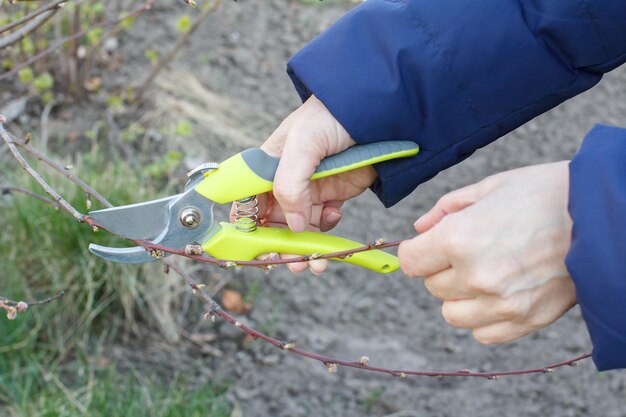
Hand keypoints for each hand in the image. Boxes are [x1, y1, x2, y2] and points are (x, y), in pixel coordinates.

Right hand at [230, 95, 376, 272]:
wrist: (376, 112)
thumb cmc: (331, 115)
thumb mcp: (303, 143)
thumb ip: (290, 184)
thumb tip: (294, 226)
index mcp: (266, 167)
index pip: (247, 202)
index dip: (248, 228)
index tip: (256, 248)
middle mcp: (284, 181)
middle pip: (272, 224)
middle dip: (279, 247)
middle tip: (291, 262)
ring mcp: (309, 190)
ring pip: (298, 229)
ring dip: (304, 248)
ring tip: (314, 262)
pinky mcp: (332, 196)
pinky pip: (322, 223)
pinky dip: (326, 231)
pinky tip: (334, 216)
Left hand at [399, 162, 576, 343]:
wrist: (604, 216)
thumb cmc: (547, 193)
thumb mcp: (490, 186)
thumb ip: (446, 208)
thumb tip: (419, 228)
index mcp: (459, 239)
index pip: (410, 261)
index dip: (416, 250)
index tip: (427, 245)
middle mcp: (476, 276)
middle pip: (431, 285)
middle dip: (440, 268)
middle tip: (467, 250)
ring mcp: (502, 303)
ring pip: (452, 313)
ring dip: (459, 296)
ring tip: (483, 273)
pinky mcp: (526, 320)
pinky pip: (483, 333)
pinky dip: (483, 317)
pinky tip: (499, 293)